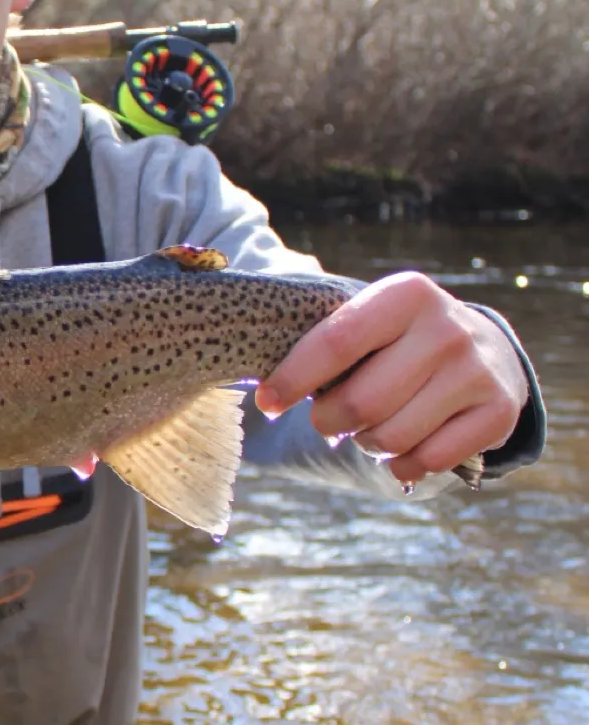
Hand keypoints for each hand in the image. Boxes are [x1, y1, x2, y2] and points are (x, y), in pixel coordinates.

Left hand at [255, 273, 529, 489]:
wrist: (485, 348)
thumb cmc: (400, 337)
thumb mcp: (369, 318)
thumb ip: (322, 339)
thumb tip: (260, 383)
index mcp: (404, 295)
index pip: (334, 343)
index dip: (293, 378)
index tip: (266, 402)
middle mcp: (445, 329)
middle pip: (362, 400)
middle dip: (329, 420)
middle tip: (326, 420)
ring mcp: (476, 371)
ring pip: (392, 435)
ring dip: (366, 442)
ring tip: (366, 429)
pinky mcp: (498, 413)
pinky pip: (429, 459)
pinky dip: (400, 465)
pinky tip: (396, 453)